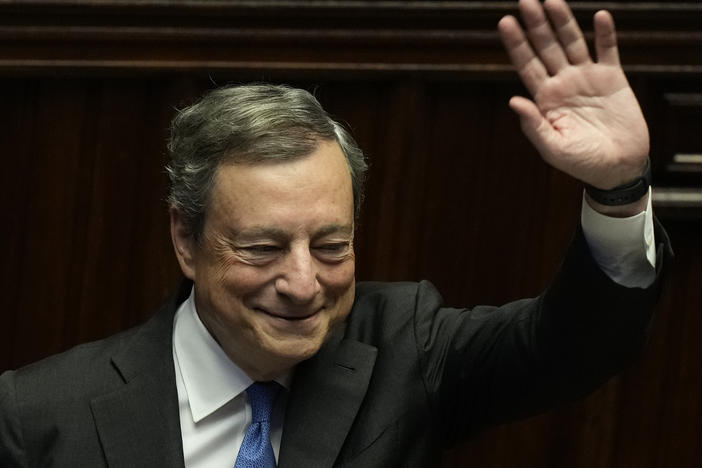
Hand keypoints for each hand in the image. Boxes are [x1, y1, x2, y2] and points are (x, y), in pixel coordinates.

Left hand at [498, 0, 648, 189]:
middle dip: (535, 25)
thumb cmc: (582, 162)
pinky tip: (599, 16)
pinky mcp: (613, 78)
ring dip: (563, 22)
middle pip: (546, 48)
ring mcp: (587, 78)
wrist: (618, 167)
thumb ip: (533, 125)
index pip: (527, 65)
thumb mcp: (553, 148)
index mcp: (545, 99)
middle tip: (524, 0)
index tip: (505, 23)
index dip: (516, 44)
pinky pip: (608, 50)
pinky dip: (605, 33)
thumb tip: (513, 100)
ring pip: (573, 43)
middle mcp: (563, 83)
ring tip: (552, 0)